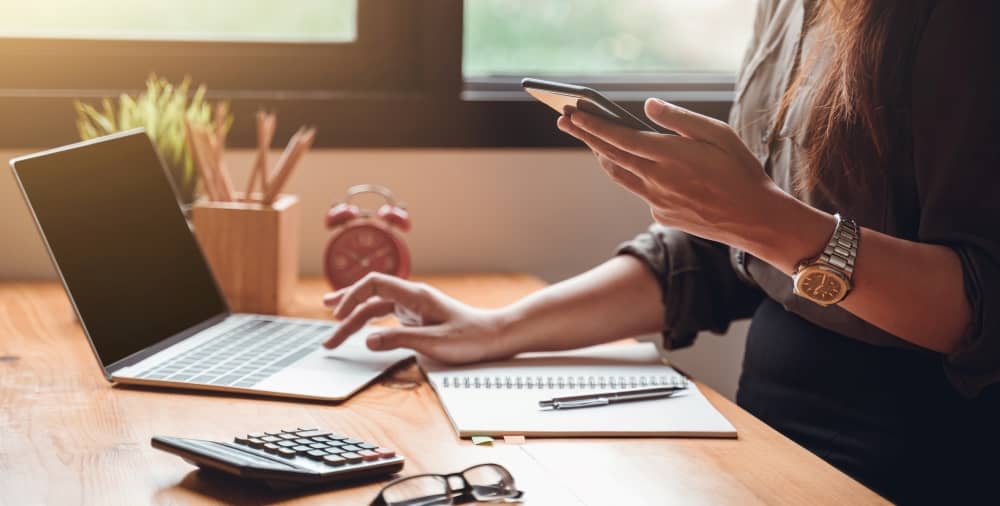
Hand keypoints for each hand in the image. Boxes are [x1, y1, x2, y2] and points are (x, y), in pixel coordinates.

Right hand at [321, 273, 513, 363]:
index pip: (374, 284)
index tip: (337, 316)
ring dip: (355, 319)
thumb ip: (399, 340)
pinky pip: (386, 315)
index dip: (352, 296)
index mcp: (415, 295)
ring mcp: (414, 306)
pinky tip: (360, 327)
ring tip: (333, 330)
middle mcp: (412, 297)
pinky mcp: (417, 317)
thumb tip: (368, 340)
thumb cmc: (471, 338)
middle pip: (370, 297)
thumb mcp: (434, 343)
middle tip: (328, 333)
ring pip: (376, 307)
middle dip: (346, 312)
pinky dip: (369, 321)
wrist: (495, 336)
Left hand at [557, 98, 796, 252]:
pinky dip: (633, 174)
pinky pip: (640, 190)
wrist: (755, 218)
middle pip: (610, 155)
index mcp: (670, 156)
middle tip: (565, 119)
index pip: (619, 138)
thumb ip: (679, 119)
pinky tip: (634, 164)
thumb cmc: (741, 170)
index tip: (573, 112)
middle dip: (585, 135)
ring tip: (591, 140)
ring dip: (602, 156)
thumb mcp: (718, 134)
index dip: (593, 125)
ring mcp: (656, 200)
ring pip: (620, 175)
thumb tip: (648, 106)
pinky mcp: (661, 214)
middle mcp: (657, 180)